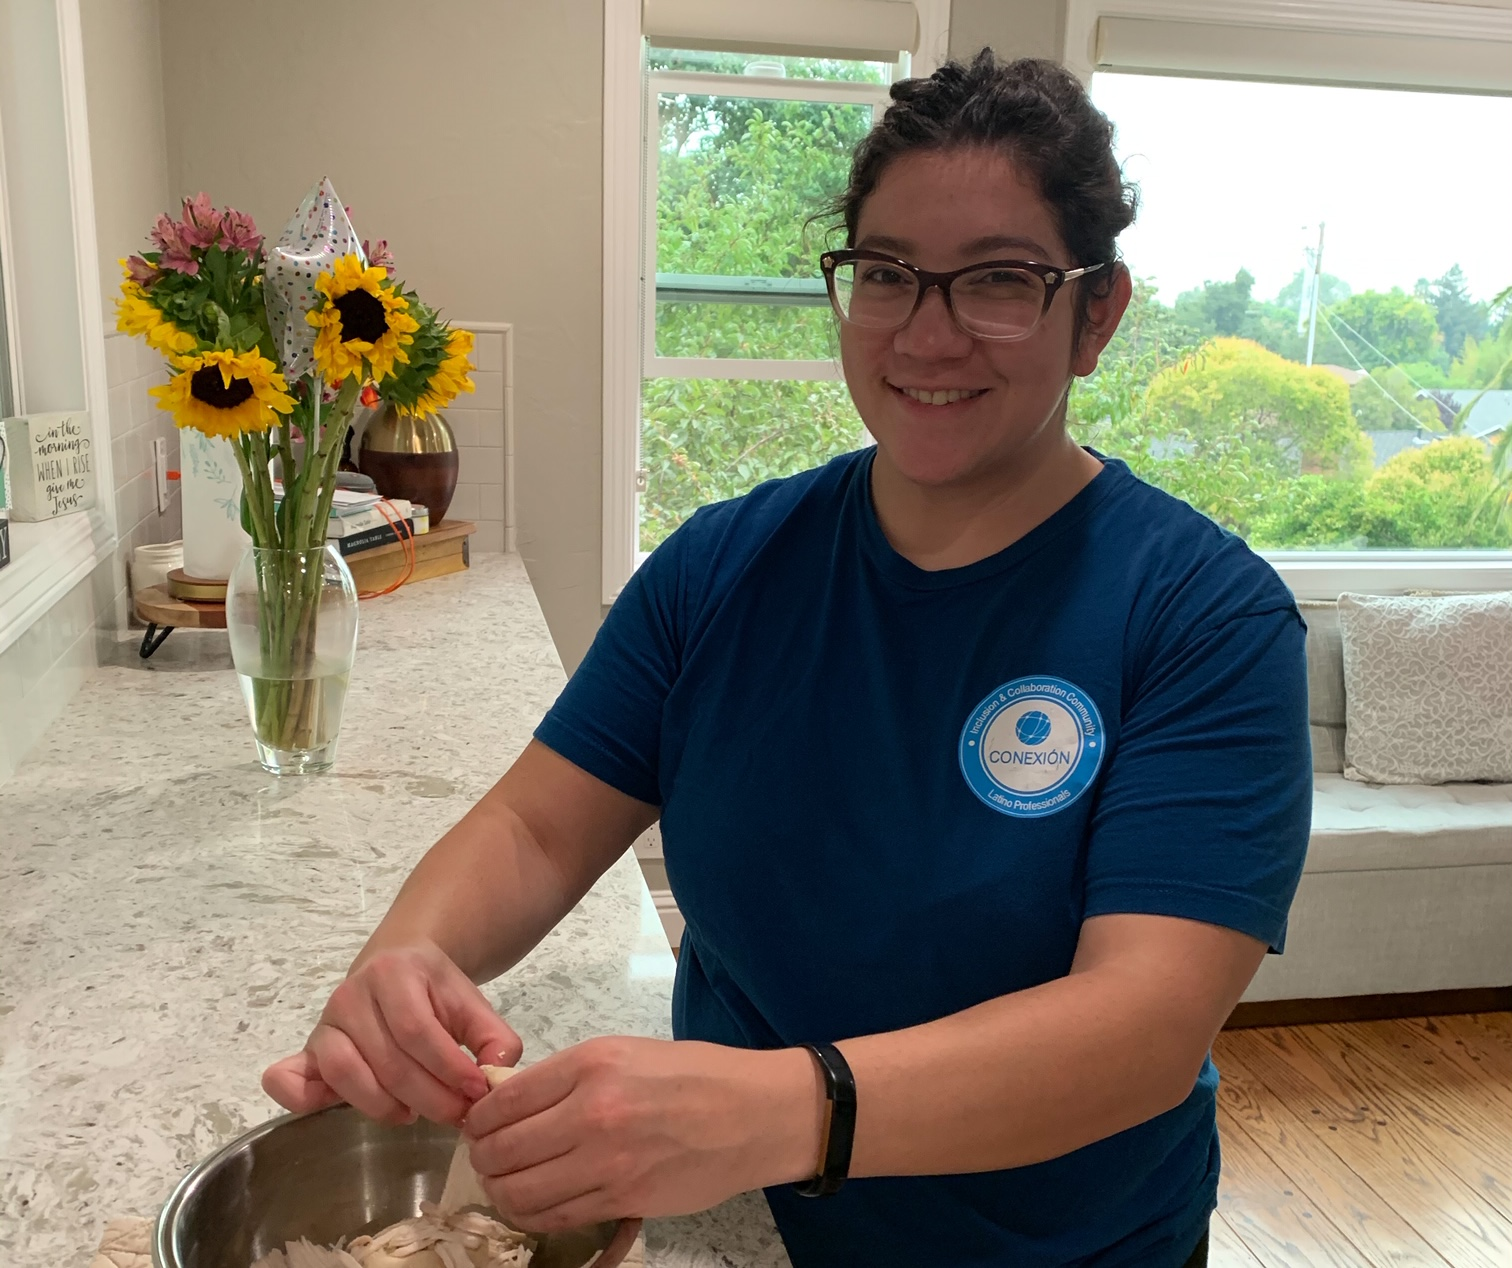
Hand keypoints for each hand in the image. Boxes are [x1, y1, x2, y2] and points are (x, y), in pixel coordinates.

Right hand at [261, 940, 522, 1125]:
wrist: (397, 966)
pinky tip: (332, 1110)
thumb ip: (494, 1037)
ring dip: (382, 1105)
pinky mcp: (308, 1049)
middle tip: (455, 1115)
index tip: (475, 1092)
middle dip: (427, 1096)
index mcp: (394, 973)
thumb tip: (497, 1074)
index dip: (447, 1068)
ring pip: (344, 1073)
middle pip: (386, 1059)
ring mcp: (325, 1022)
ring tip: (413, 1114)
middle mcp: (352, 993)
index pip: (416, 1031)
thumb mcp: (472, 1003)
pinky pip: (291, 1078)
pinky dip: (301, 1099)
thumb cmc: (435, 991)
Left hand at [461, 1036, 822, 1232]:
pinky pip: (554, 1217)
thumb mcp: (624, 1053)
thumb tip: (509, 1101)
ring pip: (519, 1191)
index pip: (504, 1100)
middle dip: (483, 1157)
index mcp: (591, 1064)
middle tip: (488, 1156)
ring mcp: (607, 1162)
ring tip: (506, 1182)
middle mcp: (592, 1112)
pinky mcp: (622, 1200)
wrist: (752, 1113)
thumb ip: (566, 1077)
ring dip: (501, 1191)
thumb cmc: (692, 1075)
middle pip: (502, 1149)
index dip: (480, 1118)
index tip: (479, 1124)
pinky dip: (532, 1214)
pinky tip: (534, 1203)